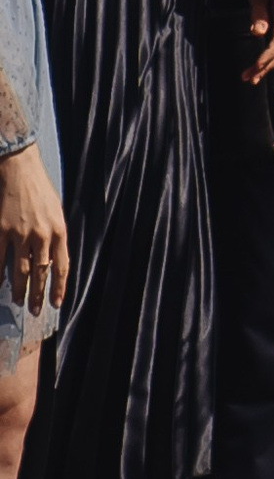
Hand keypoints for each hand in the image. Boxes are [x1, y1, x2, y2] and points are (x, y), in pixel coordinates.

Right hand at [0, 145, 66, 313]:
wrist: (20, 168)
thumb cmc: (40, 189)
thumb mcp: (56, 212)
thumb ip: (55, 236)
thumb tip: (51, 260)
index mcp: (59, 231)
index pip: (61, 266)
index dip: (59, 287)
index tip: (56, 303)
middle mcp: (42, 235)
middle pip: (41, 273)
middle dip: (38, 295)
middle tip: (34, 310)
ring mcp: (20, 233)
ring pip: (21, 270)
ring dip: (20, 289)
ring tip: (19, 301)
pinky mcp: (1, 229)